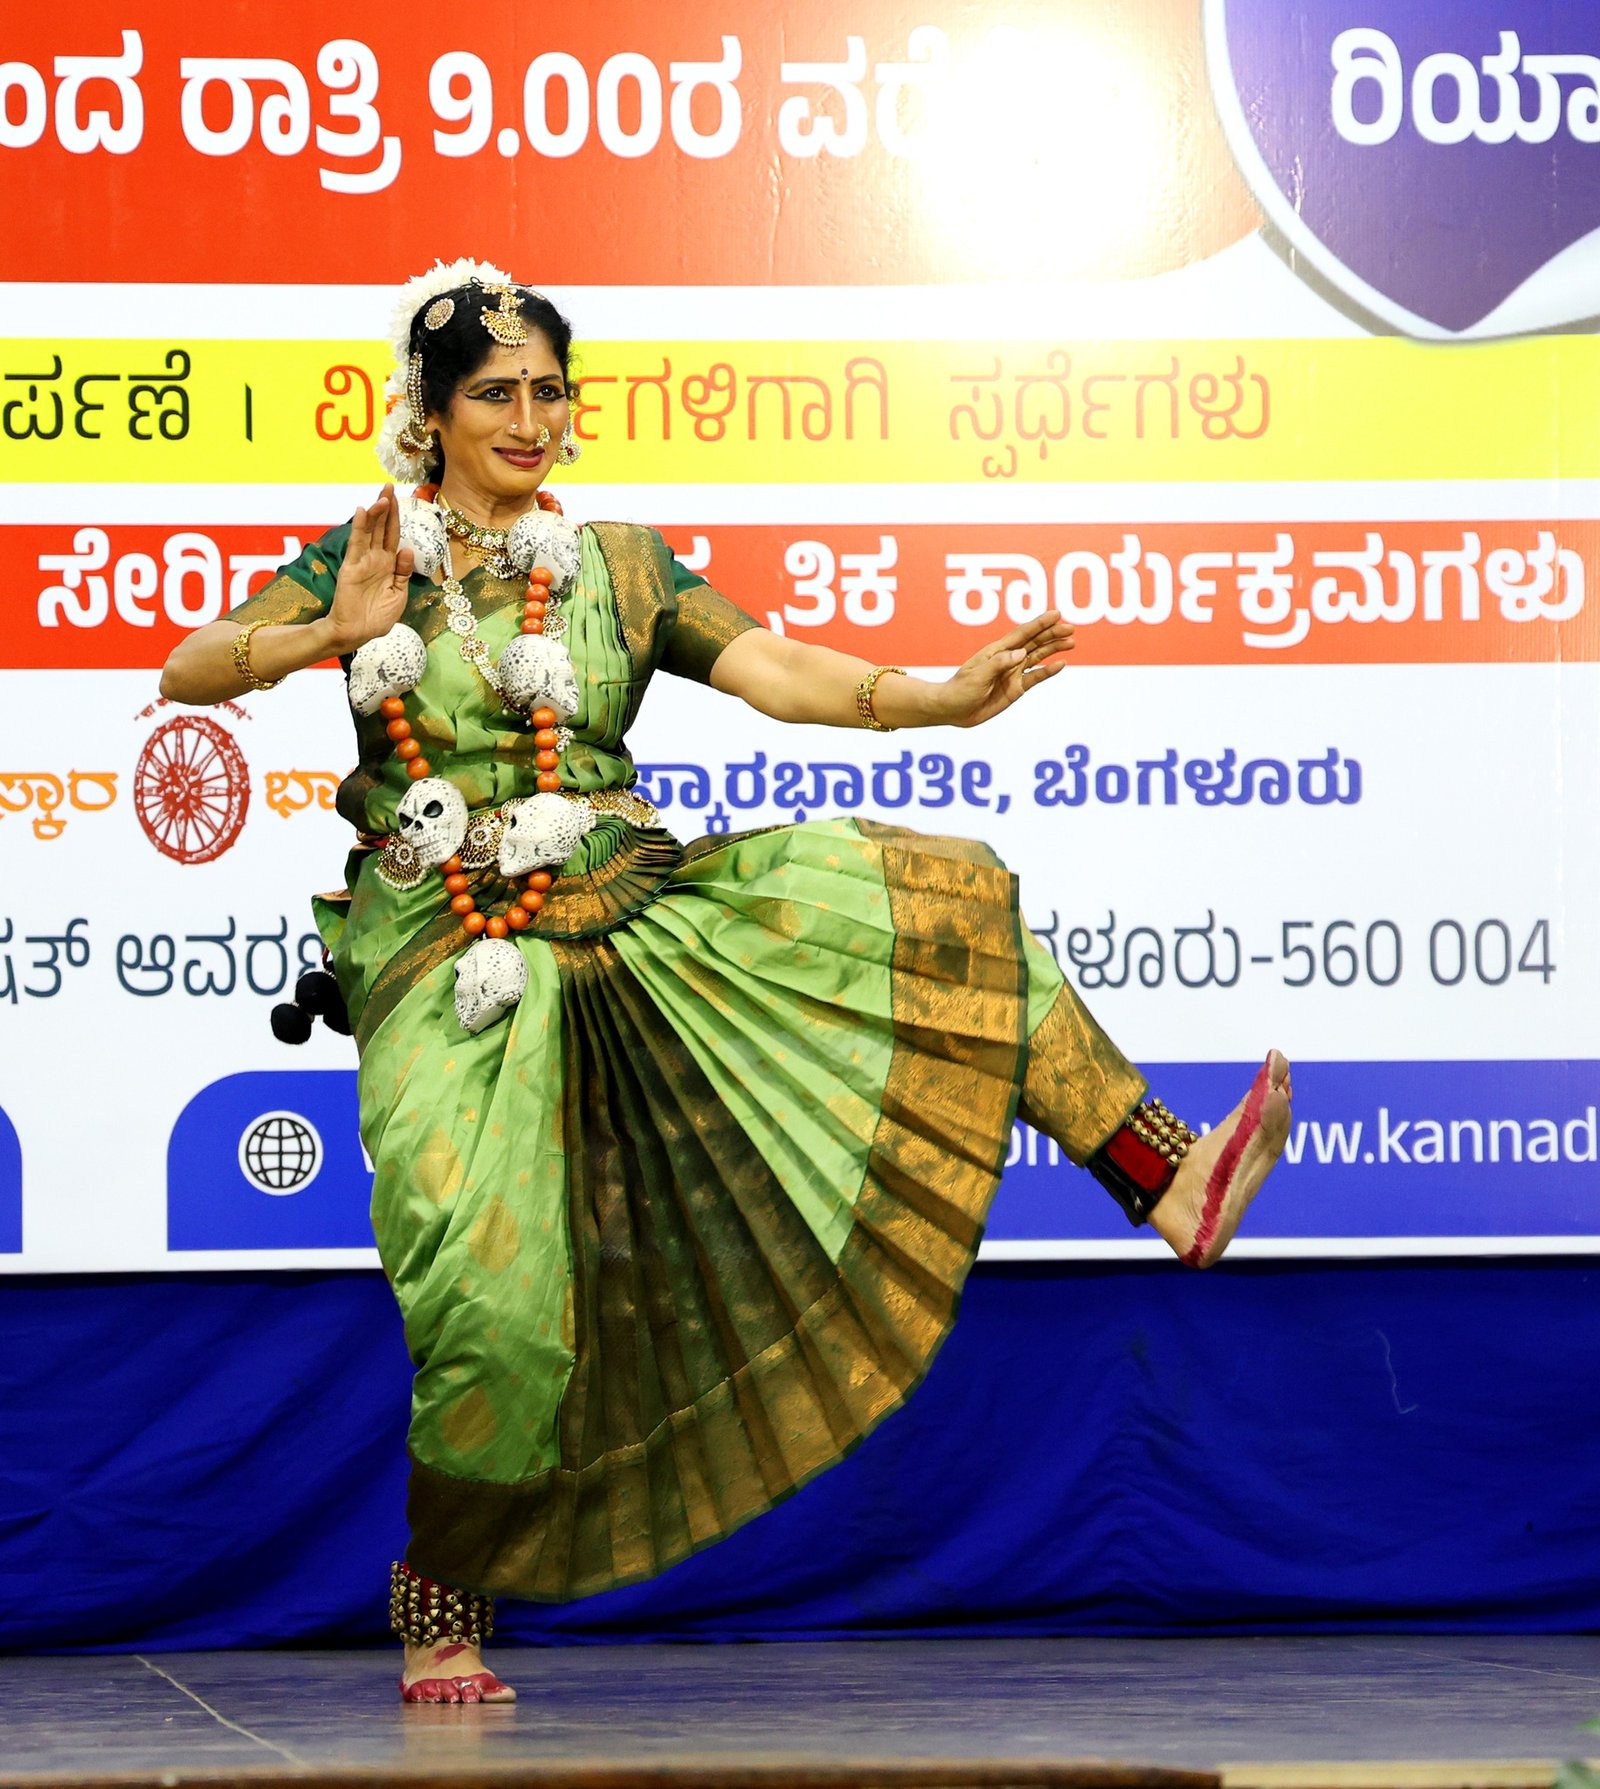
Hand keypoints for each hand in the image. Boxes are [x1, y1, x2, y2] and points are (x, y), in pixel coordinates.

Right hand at [326, 486, 415, 652]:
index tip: (400, 498)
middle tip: (388, 486)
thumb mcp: (398, 594)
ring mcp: (362, 561)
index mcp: (388, 564)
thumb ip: (403, 573)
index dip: (396, 517)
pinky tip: (362, 512)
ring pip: (369, 531)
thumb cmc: (377, 617)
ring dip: (375, 513)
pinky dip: (359, 527)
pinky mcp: (351, 567)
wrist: (358, 633)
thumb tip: (408, 550)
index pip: (393, 535)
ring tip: (382, 496)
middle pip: (381, 527)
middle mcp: (375, 558)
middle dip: (386, 507)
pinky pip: (356, 544)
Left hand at [930, 611, 1074, 728]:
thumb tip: (1021, 653)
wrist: (952, 710)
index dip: (1039, 623)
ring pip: (1038, 657)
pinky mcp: (1016, 689)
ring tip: (1071, 642)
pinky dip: (1048, 671)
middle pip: (1034, 642)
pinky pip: (1035, 678)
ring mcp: (1013, 673)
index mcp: (997, 651)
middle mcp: (1008, 659)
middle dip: (1052, 634)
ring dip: (1054, 648)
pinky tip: (1061, 664)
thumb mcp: (977, 675)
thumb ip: (998, 664)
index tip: (1056, 614)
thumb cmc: (959, 690)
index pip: (1022, 633)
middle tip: (1070, 628)